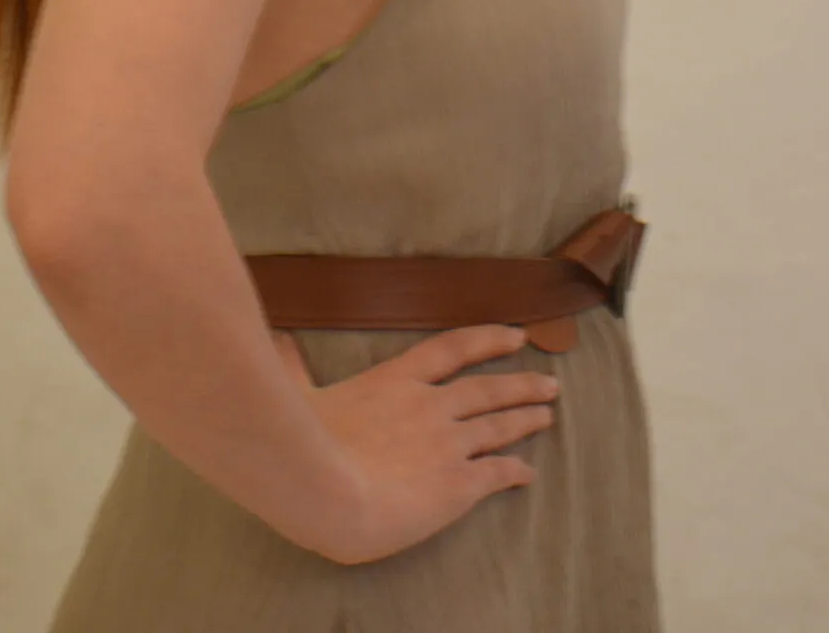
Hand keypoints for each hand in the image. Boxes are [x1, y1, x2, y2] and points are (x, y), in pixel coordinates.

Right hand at [270, 322, 560, 565]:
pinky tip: (527, 474)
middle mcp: (430, 407)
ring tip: (548, 415)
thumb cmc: (305, 442)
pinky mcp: (458, 484)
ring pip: (498, 427)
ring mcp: (448, 444)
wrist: (329, 492)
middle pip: (486, 390)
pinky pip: (496, 473)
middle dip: (520, 385)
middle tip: (550, 383)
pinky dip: (515, 471)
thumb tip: (278, 341)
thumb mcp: (295, 395)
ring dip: (525, 420)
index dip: (487, 340)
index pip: (451, 350)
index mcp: (395, 381)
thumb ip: (293, 367)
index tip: (516, 336)